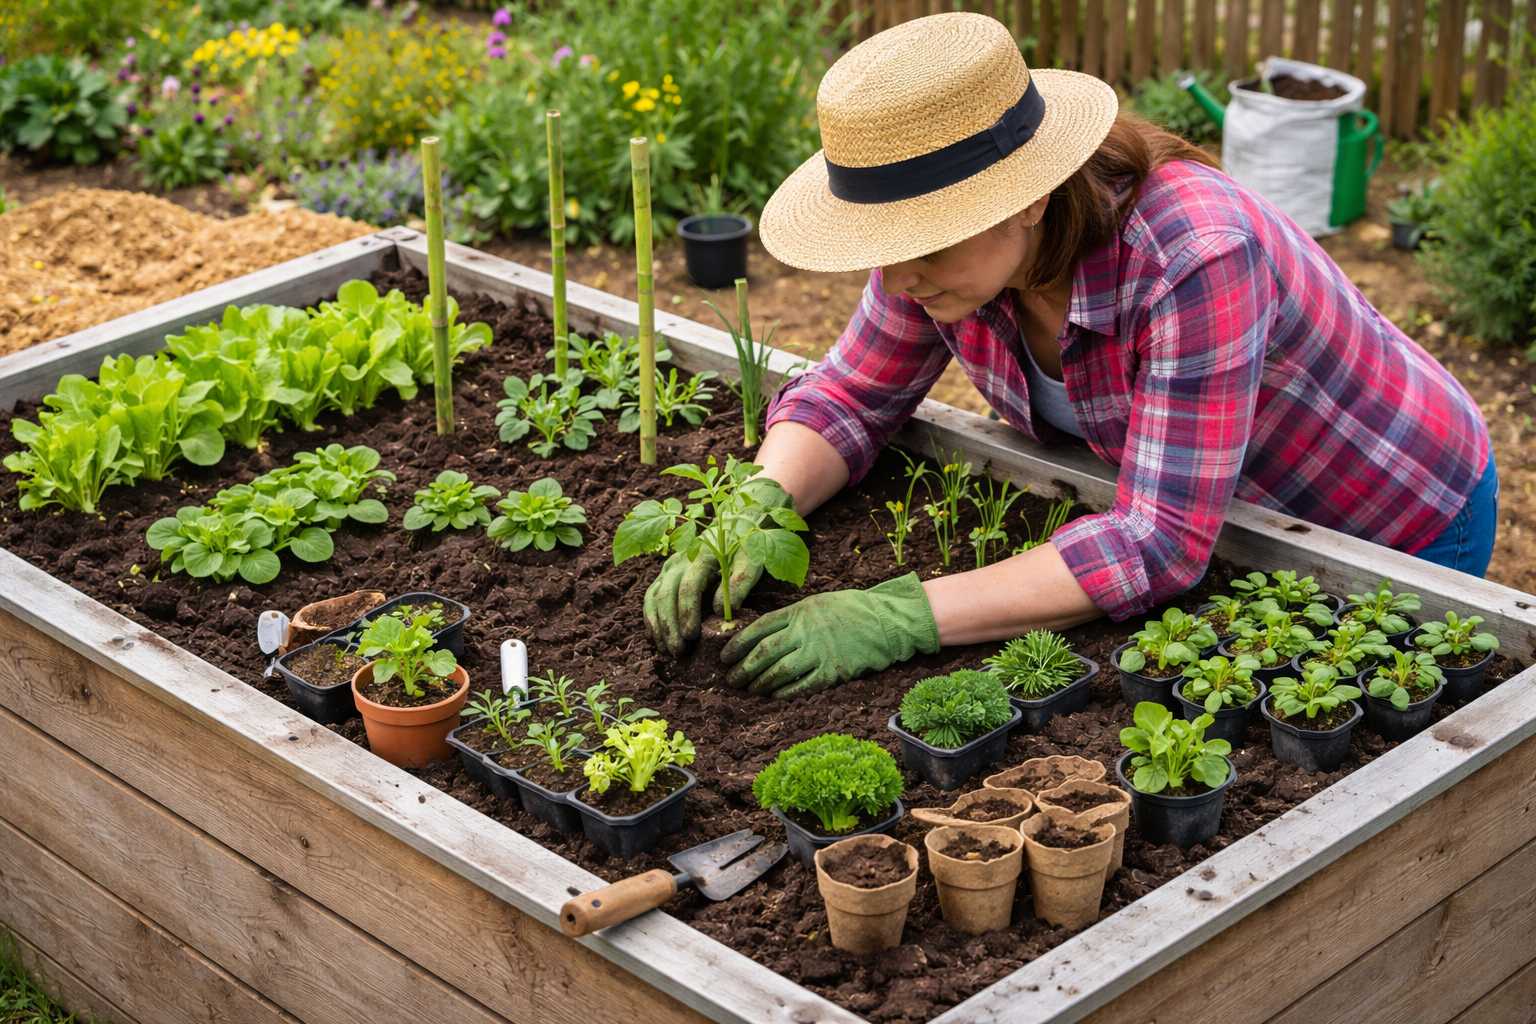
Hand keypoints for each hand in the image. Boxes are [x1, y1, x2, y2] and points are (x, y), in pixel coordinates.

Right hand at [642, 478, 793, 655]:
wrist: (738, 521)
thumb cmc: (748, 545)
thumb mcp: (753, 560)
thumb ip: (740, 582)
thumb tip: (723, 611)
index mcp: (701, 555)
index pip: (688, 586)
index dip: (687, 612)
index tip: (691, 636)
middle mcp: (679, 559)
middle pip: (666, 594)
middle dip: (670, 625)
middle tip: (679, 651)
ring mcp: (669, 566)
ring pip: (654, 597)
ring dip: (659, 625)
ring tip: (668, 651)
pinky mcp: (666, 574)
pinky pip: (651, 598)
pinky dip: (652, 619)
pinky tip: (658, 639)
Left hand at [719, 572, 939, 698]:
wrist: (887, 620)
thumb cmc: (852, 610)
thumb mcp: (818, 603)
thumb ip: (793, 617)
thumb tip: (764, 635)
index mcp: (799, 611)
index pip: (759, 628)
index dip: (738, 644)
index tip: (725, 656)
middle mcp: (805, 631)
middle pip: (764, 652)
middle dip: (744, 668)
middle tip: (732, 680)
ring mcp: (819, 651)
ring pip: (780, 671)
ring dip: (761, 683)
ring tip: (750, 690)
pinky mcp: (833, 671)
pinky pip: (803, 685)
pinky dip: (785, 693)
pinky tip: (774, 696)